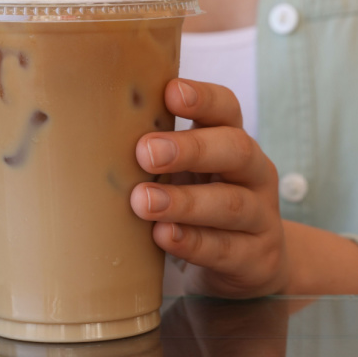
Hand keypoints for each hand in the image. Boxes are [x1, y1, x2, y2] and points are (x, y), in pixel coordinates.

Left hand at [130, 79, 287, 298]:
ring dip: (185, 202)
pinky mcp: (258, 258)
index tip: (170, 93)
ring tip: (144, 201)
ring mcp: (262, 217)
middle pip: (236, 150)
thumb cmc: (202, 204)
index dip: (203, 99)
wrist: (250, 263)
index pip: (227, 110)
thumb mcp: (186, 174)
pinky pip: (227, 249)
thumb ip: (158, 154)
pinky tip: (164, 236)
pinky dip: (193, 242)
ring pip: (231, 203)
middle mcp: (255, 174)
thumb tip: (95, 129)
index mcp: (234, 142)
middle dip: (190, 149)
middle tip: (145, 152)